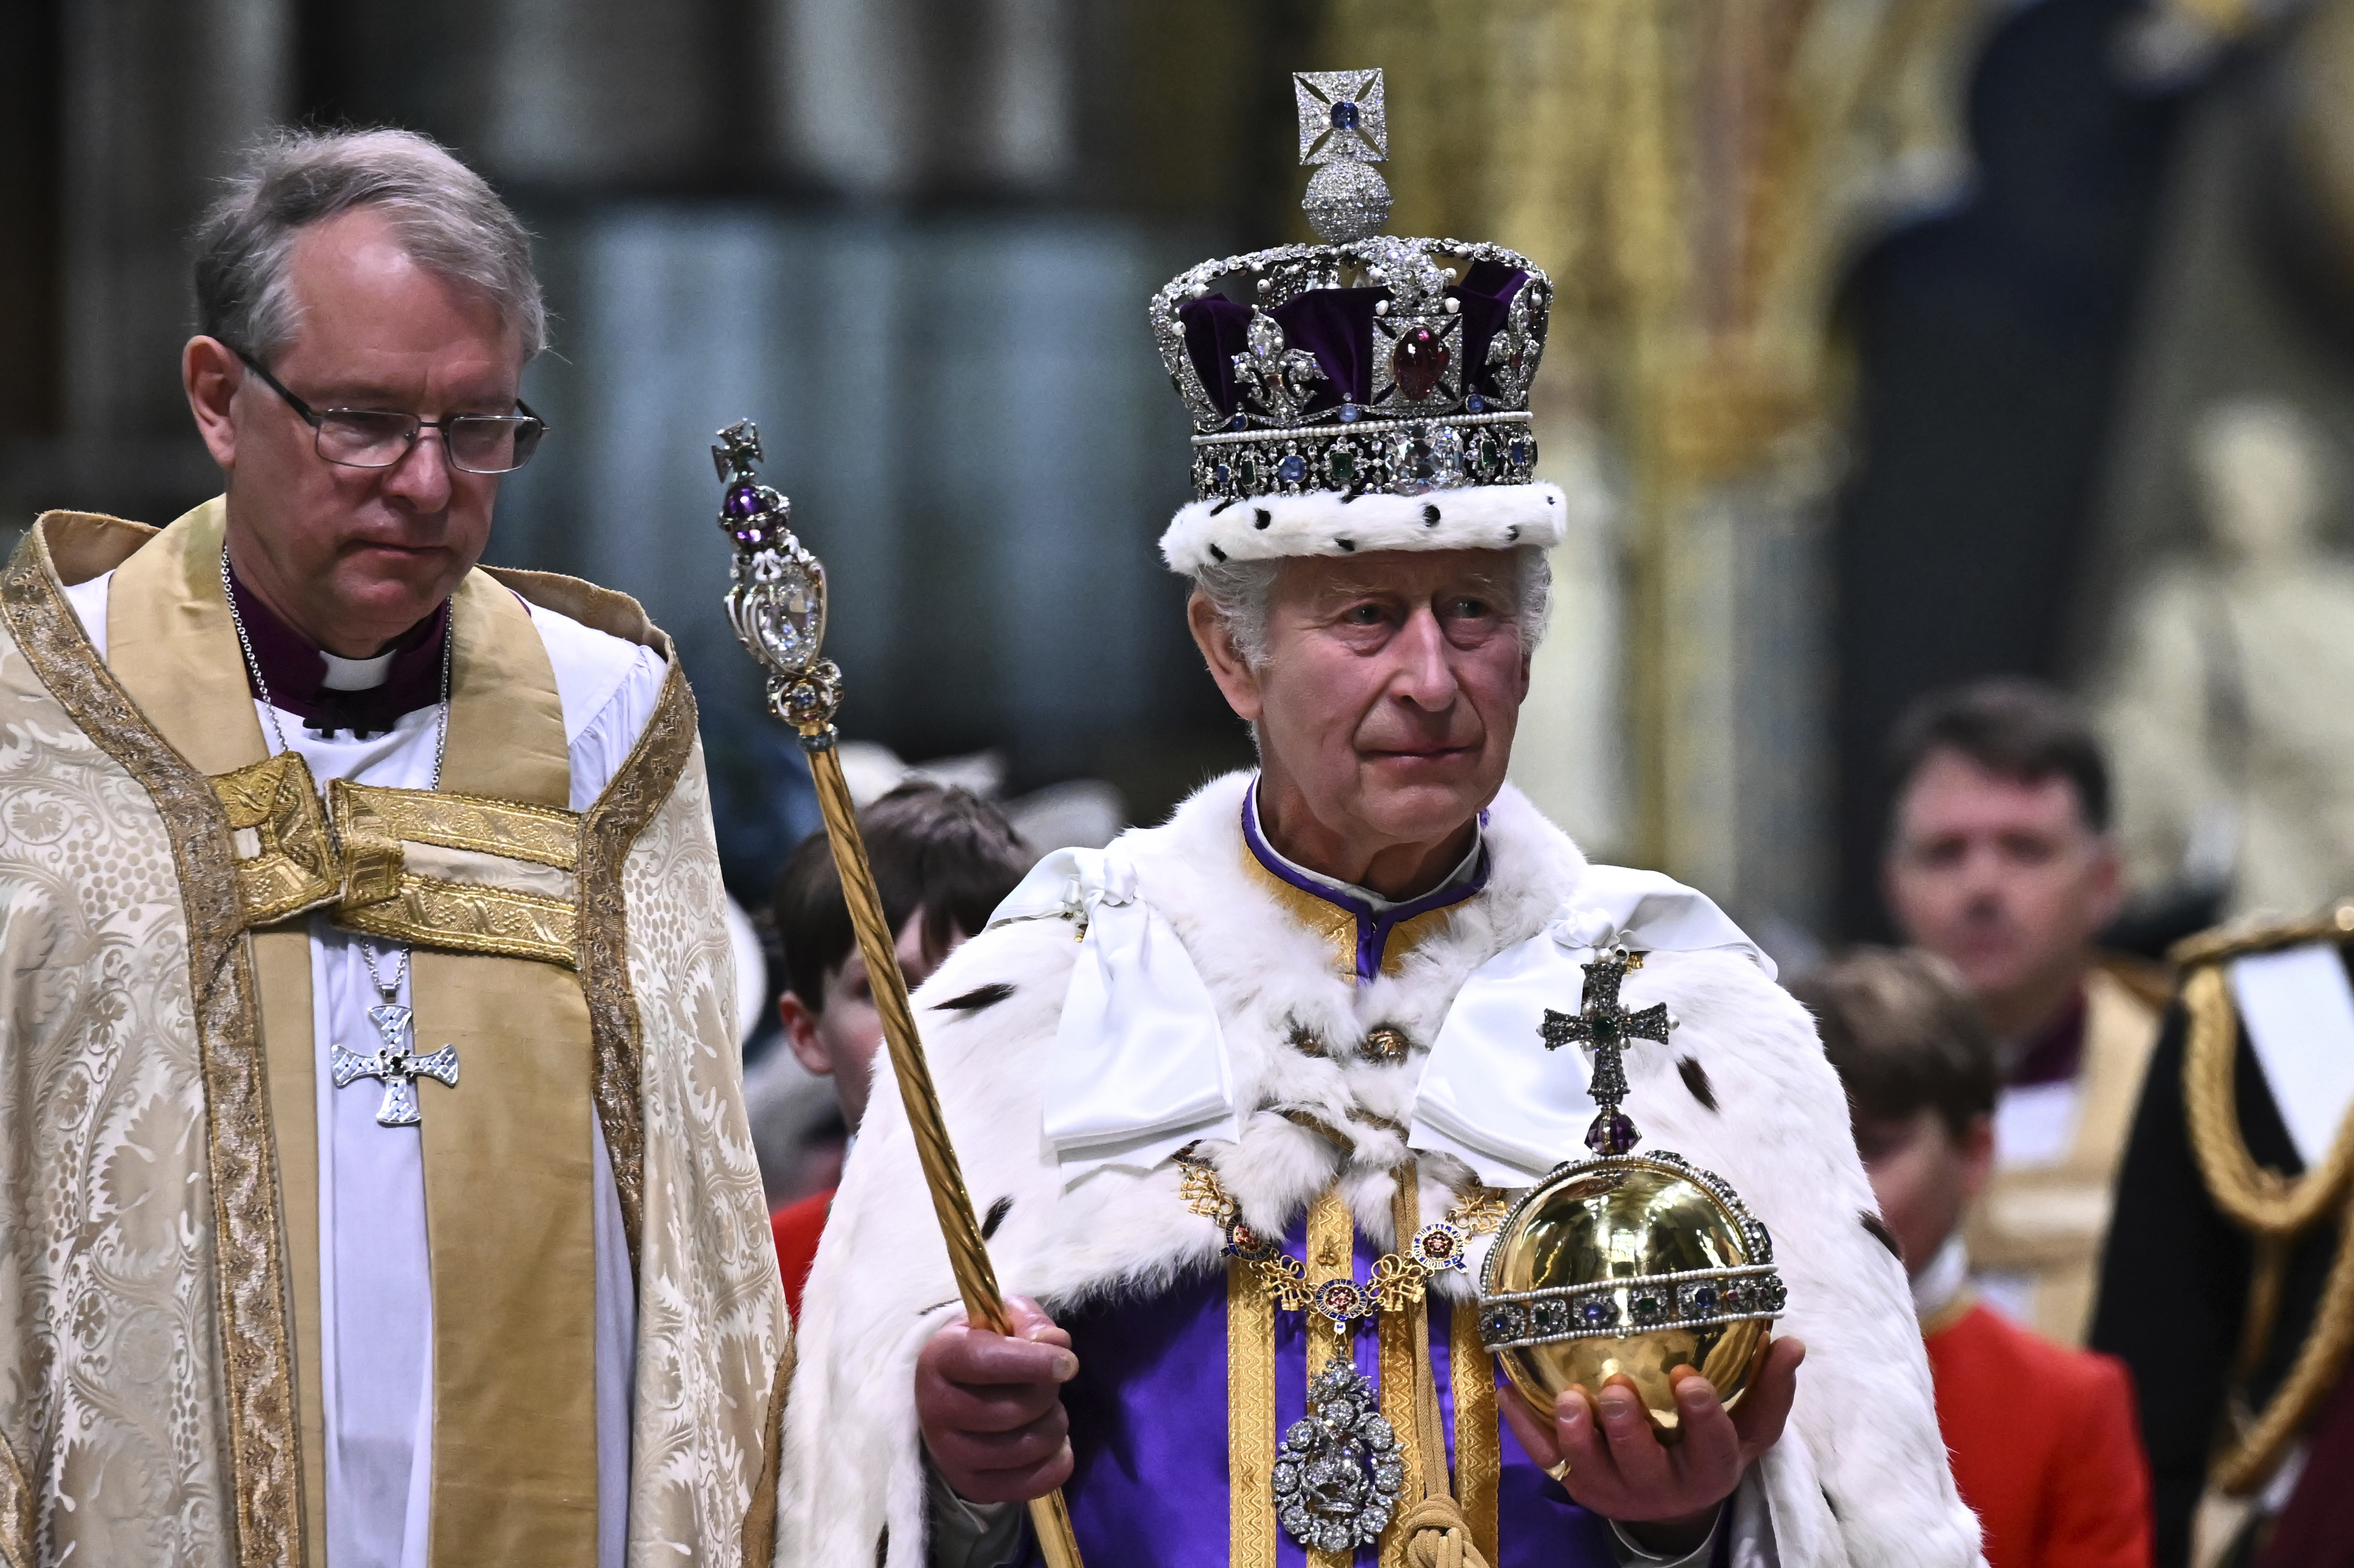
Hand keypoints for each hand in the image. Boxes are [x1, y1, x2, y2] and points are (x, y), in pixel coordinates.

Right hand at [915, 1295, 1077, 1503]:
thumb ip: (1031, 1323)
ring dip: (1055, 1424)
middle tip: (1048, 1383)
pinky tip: (1054, 1443)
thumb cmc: (984, 1348)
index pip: (985, 1362)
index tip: (1069, 1363)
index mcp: (938, 1358)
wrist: (952, 1394)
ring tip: (1046, 1411)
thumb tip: (1056, 1342)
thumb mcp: (1003, 1320)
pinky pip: (1032, 1484)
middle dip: (1048, 1393)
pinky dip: (1057, 1462)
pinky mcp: (970, 1485)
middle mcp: (935, 1409)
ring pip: (1027, 1446)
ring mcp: (949, 1454)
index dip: (1034, 1362)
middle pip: (1014, 1409)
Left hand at [1500, 1337, 1803, 1554]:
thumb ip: (1769, 1386)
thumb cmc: (1711, 1447)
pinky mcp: (1575, 1486)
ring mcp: (1613, 1490)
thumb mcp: (1749, 1425)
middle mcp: (1660, 1487)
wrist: (1675, 1501)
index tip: (1690, 1378)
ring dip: (1574, 1434)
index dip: (1701, 1416)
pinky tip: (1508, 1392)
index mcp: (1709, 1468)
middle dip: (1627, 1427)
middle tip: (1615, 1388)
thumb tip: (1791, 1342)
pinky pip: (1544, 1461)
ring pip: (1588, 1468)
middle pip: (1642, 1463)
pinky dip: (1524, 1429)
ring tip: (1565, 1398)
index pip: (1711, 1446)